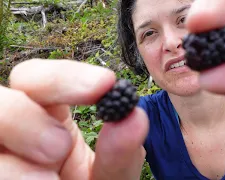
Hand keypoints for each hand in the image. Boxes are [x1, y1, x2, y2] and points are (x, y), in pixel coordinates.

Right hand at [1, 59, 147, 179]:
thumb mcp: (110, 178)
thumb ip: (121, 152)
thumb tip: (135, 115)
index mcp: (47, 120)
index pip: (40, 79)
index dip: (65, 77)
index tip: (105, 85)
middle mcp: (17, 135)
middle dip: (26, 118)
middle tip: (58, 149)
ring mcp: (0, 156)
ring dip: (15, 157)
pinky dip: (12, 176)